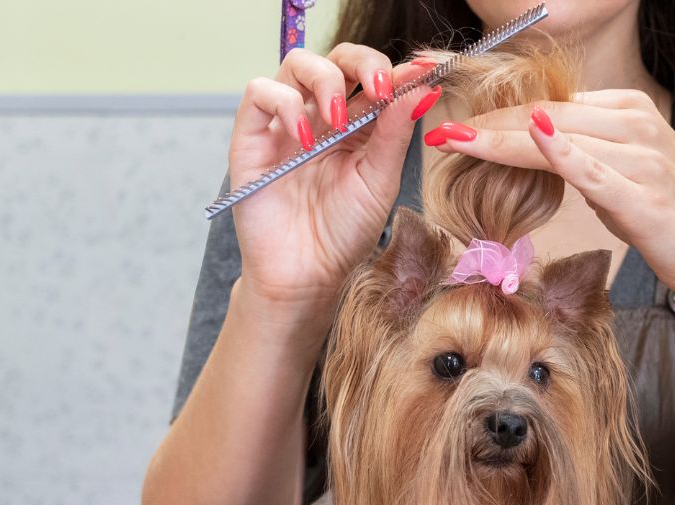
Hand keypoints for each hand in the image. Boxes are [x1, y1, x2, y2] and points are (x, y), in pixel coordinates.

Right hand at [229, 46, 440, 310]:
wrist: (307, 274)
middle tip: (379, 88)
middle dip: (362, 62)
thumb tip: (422, 85)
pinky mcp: (252, 136)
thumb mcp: (379, 180)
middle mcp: (320, 117)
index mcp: (358, 125)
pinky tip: (303, 138)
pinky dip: (282, 103)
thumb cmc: (344, 233)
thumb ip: (394, 130)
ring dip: (324, 78)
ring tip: (338, 119)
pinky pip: (259, 93)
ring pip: (297, 63)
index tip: (421, 72)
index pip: (373, 76)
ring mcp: (285, 124)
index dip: (396, 69)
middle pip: (337, 58)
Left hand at [426, 89, 674, 307]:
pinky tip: (530, 136)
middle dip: (489, 123)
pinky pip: (593, 169)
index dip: (501, 113)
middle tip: (443, 131)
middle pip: (547, 114)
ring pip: (557, 138)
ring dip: (501, 139)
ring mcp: (642, 158)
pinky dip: (560, 152)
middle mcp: (637, 124)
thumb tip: (537, 143)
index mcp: (630, 109)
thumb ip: (585, 149)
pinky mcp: (643, 196)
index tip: (460, 124)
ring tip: (457, 141)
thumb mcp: (622, 171)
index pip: (552, 104)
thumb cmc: (665, 217)